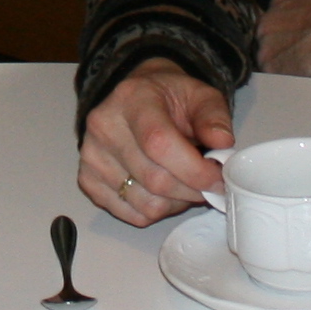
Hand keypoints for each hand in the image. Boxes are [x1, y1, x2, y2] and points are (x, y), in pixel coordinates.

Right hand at [81, 60, 235, 224]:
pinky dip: (155, 211)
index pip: (159, 144)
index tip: (218, 180)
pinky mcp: (87, 179)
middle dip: (192, 191)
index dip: (194, 170)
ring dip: (176, 204)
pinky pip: (130, 214)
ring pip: (145, 204)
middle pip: (154, 180)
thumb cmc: (170, 98)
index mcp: (133, 100)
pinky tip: (164, 192)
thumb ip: (214, 117)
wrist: (136, 97)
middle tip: (209, 186)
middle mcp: (104, 127)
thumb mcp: (200, 95)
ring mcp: (91, 156)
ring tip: (185, 185)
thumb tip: (223, 144)